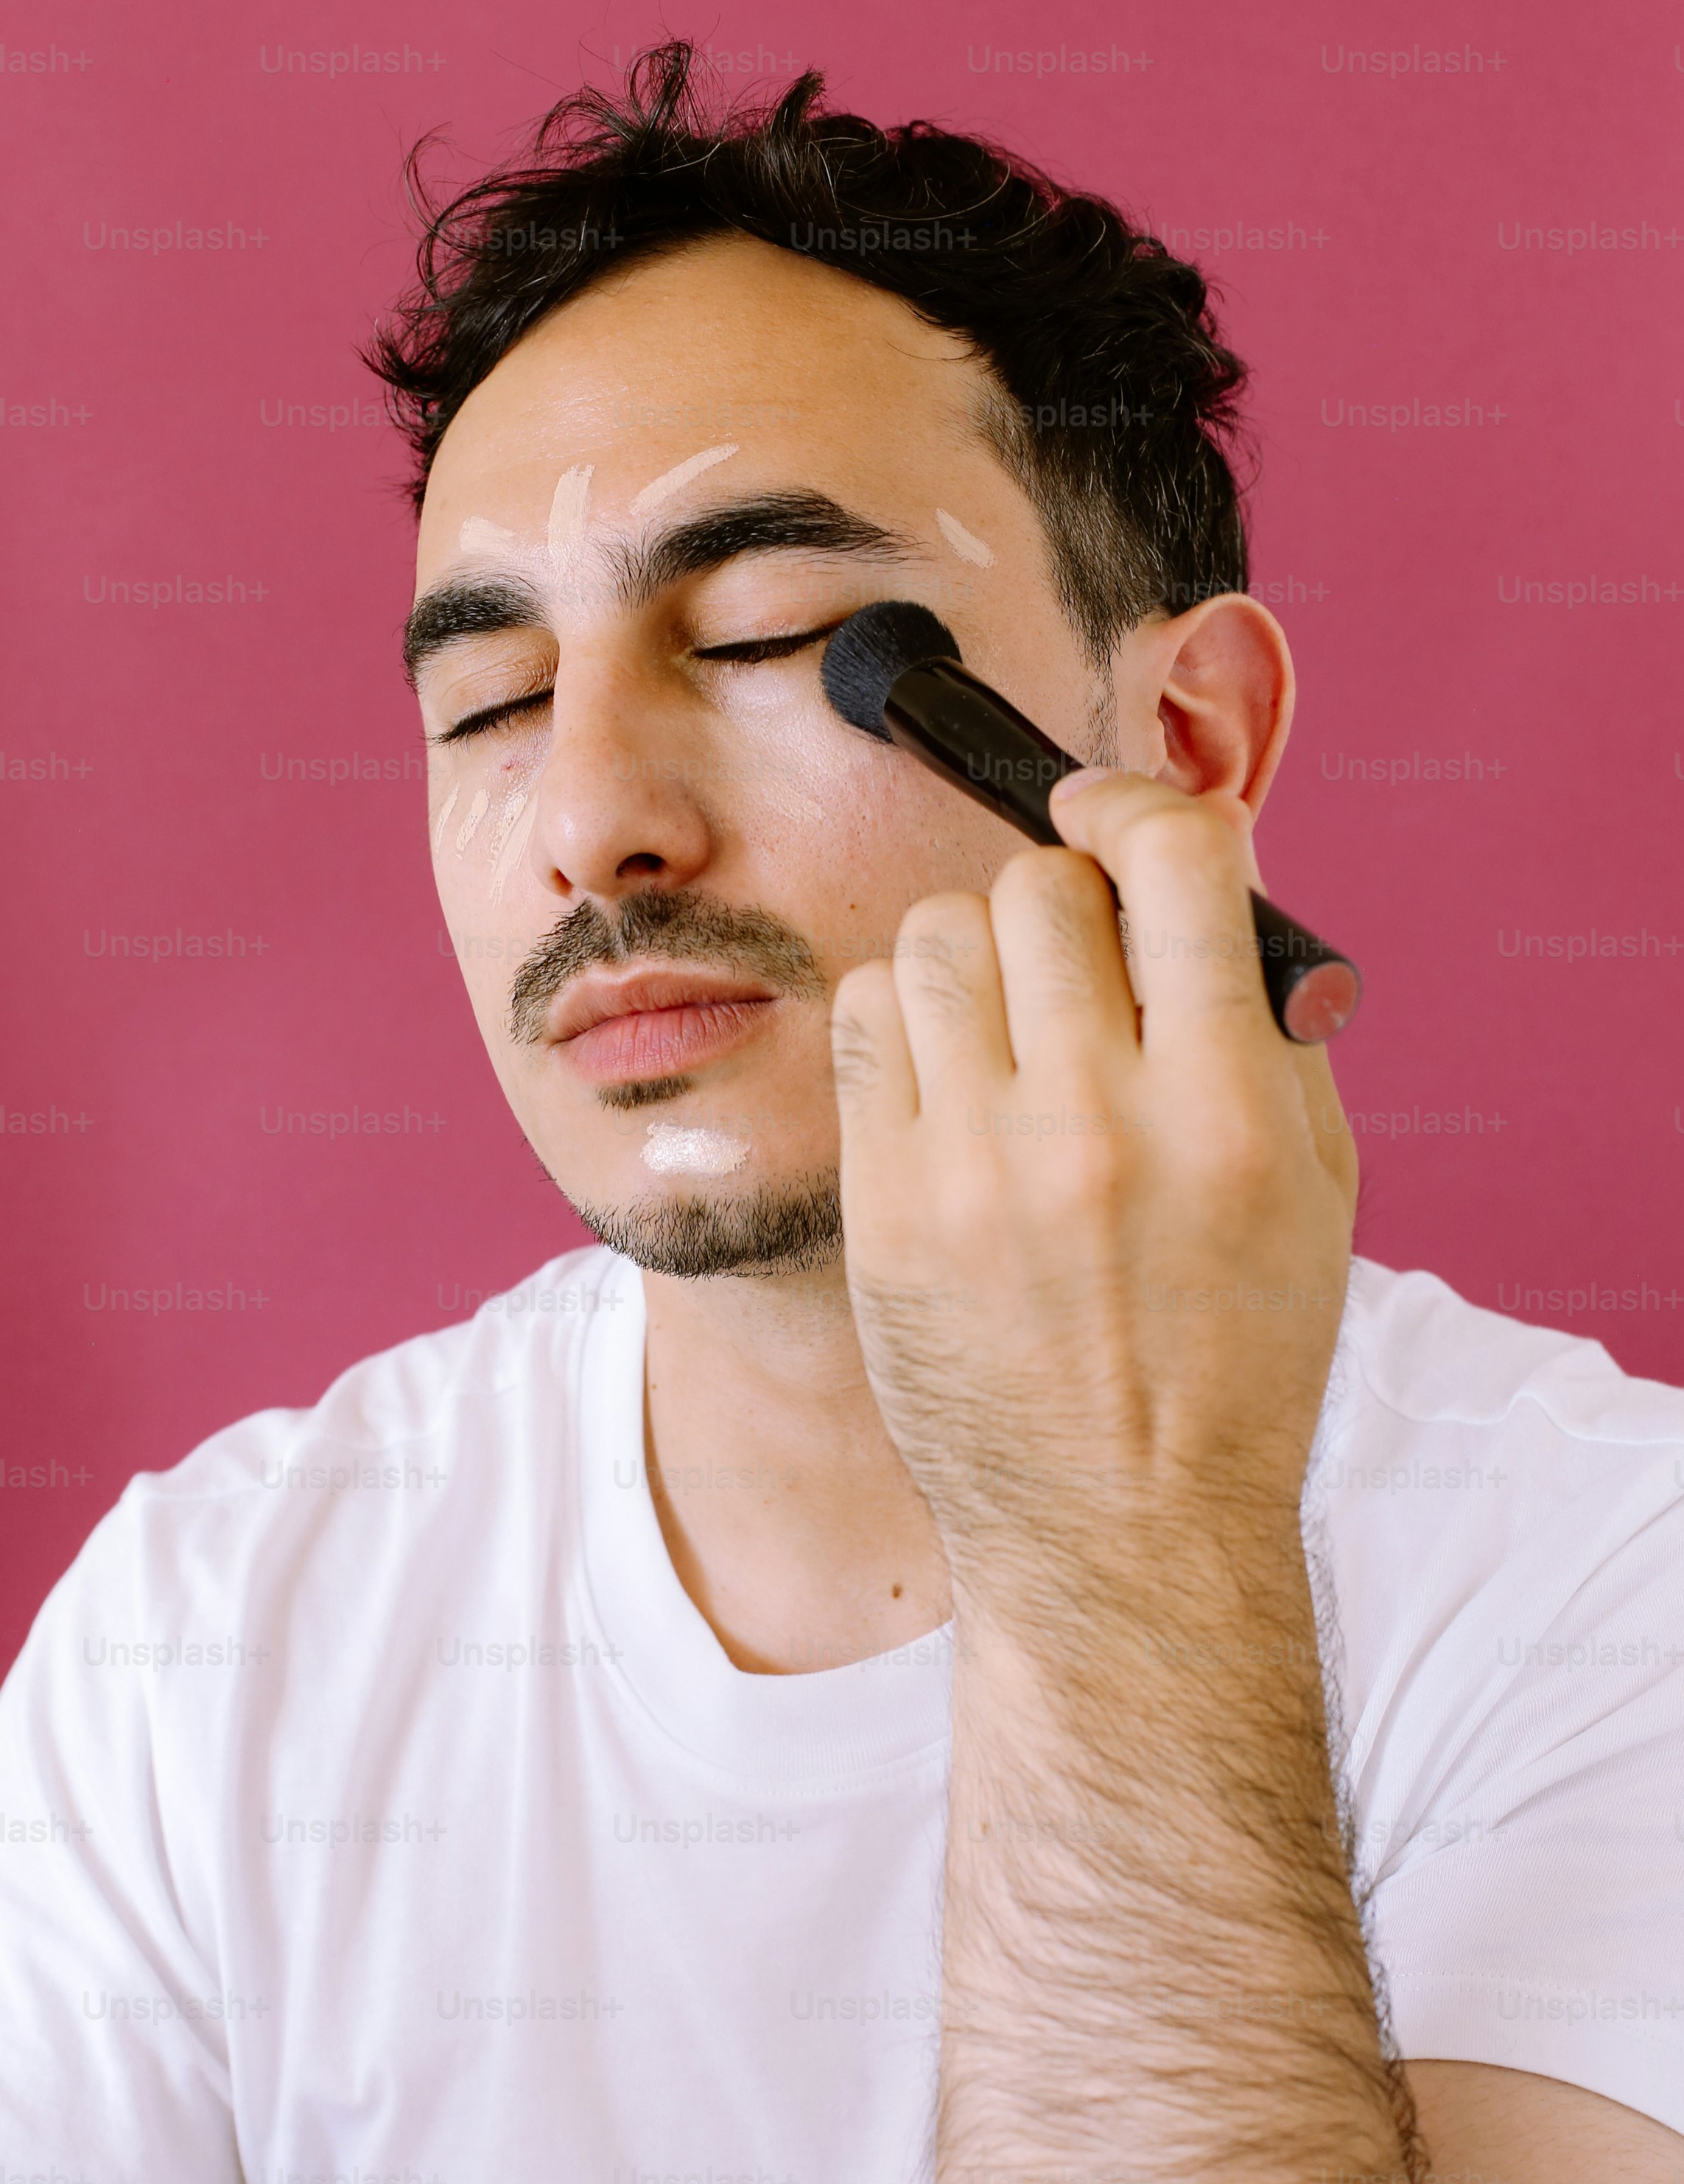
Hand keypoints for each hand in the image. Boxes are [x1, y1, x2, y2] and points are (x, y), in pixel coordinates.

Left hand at [829, 770, 1358, 1624]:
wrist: (1119, 1535)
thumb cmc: (1235, 1356)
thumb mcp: (1314, 1187)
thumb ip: (1265, 1019)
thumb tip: (1197, 873)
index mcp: (1229, 1111)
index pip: (1175, 860)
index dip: (1139, 805)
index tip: (1112, 814)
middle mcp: (1098, 1125)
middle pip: (1039, 886)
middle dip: (1062, 901)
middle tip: (1077, 966)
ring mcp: (975, 1167)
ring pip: (936, 935)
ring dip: (978, 952)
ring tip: (1007, 1026)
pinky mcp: (885, 1204)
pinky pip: (867, 1018)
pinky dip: (908, 1015)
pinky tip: (947, 1074)